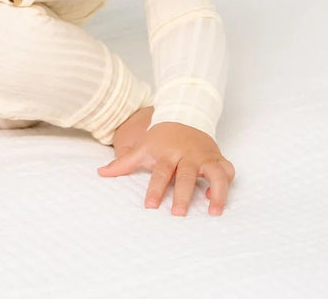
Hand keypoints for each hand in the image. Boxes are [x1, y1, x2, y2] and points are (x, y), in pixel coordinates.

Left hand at [98, 119, 233, 215]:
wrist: (184, 113)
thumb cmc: (161, 136)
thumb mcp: (142, 147)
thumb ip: (123, 163)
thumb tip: (100, 173)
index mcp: (167, 152)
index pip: (161, 172)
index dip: (155, 189)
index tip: (150, 206)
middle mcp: (188, 155)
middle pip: (186, 175)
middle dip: (183, 194)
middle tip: (178, 214)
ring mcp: (204, 156)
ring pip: (215, 173)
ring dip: (217, 192)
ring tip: (213, 212)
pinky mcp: (217, 158)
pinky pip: (227, 170)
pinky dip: (226, 184)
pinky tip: (217, 198)